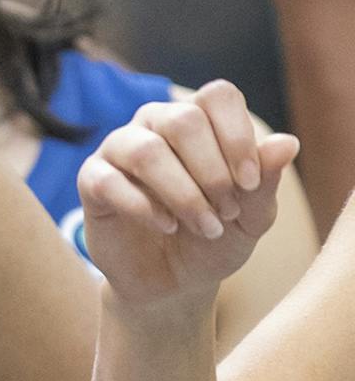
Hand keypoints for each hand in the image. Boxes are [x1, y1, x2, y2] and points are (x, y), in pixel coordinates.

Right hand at [77, 82, 295, 307]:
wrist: (174, 283)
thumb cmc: (214, 240)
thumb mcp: (251, 216)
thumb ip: (265, 180)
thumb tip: (289, 143)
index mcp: (198, 119)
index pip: (218, 96)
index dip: (238, 137)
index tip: (251, 184)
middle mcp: (155, 123)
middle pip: (183, 120)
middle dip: (212, 172)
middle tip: (227, 211)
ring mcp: (119, 149)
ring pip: (147, 151)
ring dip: (183, 194)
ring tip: (205, 226)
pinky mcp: (92, 181)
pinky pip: (110, 182)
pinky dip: (145, 208)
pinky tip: (166, 227)